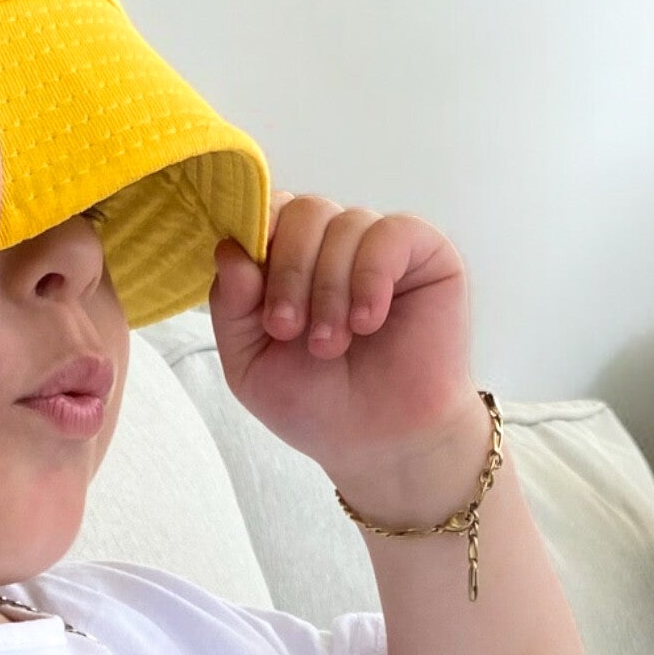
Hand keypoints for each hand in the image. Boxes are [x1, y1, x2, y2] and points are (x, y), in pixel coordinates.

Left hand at [210, 197, 484, 513]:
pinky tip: (367, 321)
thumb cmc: (316, 404)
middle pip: (303, 211)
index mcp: (288, 260)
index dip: (257, 241)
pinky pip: (390, 233)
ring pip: (343, 224)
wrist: (378, 444)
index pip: (267, 212)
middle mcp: (332, 244)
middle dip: (289, 272)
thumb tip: (228, 247)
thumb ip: (229, 305)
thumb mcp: (248, 362)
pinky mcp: (425, 253)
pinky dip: (370, 277)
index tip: (256, 302)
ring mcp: (378, 245)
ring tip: (331, 345)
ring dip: (329, 290)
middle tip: (289, 331)